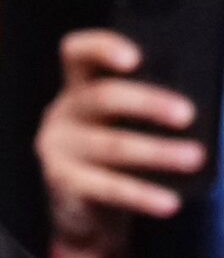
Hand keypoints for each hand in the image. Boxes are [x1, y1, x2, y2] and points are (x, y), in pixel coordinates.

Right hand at [37, 29, 201, 257]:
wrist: (84, 209)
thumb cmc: (120, 156)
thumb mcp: (127, 124)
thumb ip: (151, 110)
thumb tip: (199, 111)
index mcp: (81, 87)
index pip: (77, 53)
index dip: (101, 48)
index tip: (135, 58)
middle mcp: (63, 112)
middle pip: (102, 97)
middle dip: (147, 103)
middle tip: (187, 114)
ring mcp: (59, 148)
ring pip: (110, 144)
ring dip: (156, 151)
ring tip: (195, 157)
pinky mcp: (63, 182)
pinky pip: (106, 187)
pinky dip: (142, 195)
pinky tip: (170, 202)